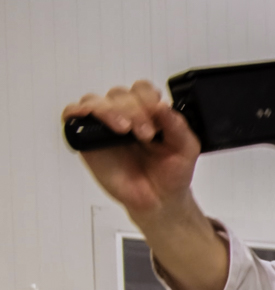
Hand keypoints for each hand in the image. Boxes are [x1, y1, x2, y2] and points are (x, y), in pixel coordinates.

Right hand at [61, 82, 201, 220]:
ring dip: (109, 111)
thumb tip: (164, 106)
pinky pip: (73, 115)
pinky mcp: (87, 138)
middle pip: (119, 94)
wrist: (158, 199)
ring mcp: (104, 125)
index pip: (142, 89)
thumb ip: (178, 126)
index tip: (156, 110)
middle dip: (133, 110)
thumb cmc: (171, 173)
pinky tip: (87, 118)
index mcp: (149, 111)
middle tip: (146, 134)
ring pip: (95, 101)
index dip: (147, 96)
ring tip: (125, 130)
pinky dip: (76, 111)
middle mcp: (125, 114)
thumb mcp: (186, 149)